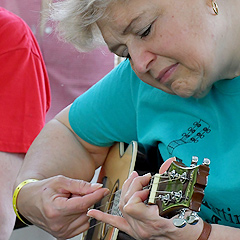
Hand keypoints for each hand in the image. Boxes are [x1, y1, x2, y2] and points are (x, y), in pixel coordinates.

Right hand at [17, 175, 108, 238]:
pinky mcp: (63, 236)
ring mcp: (61, 232)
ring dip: (82, 208)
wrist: (29, 202)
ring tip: (69, 201)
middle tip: (73, 193)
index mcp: (56, 209)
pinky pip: (82, 224)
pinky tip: (70, 210)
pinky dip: (80, 215)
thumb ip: (81, 185)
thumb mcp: (61, 181)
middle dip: (85, 199)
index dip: (96, 195)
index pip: (83, 203)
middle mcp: (58, 224)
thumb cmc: (44, 190)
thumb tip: (98, 188)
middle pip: (85, 209)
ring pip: (85, 217)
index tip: (104, 190)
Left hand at [88, 159, 202, 239]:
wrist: (192, 237)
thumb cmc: (188, 222)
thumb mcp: (181, 200)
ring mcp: (138, 231)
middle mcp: (142, 228)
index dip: (136, 190)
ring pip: (121, 208)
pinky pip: (117, 224)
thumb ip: (172, 180)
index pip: (131, 204)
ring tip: (133, 180)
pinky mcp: (136, 231)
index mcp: (153, 222)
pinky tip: (94, 212)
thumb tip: (169, 161)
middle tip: (143, 178)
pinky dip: (105, 218)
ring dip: (125, 191)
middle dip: (132, 186)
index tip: (148, 182)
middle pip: (125, 203)